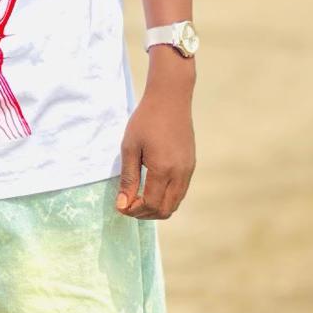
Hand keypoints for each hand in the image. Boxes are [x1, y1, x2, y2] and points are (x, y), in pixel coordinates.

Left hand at [117, 56, 196, 219]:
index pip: (150, 204)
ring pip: (175, 203)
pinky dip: (166, 198)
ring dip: (156, 207)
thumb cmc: (146, 120)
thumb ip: (128, 179)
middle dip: (145, 214)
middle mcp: (180, 174)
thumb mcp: (130, 148)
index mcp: (163, 170)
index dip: (134, 211)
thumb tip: (123, 205)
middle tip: (129, 205)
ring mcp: (188, 170)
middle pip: (165, 210)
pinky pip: (180, 192)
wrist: (171, 99)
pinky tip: (152, 188)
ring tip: (139, 199)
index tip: (121, 205)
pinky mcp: (191, 165)